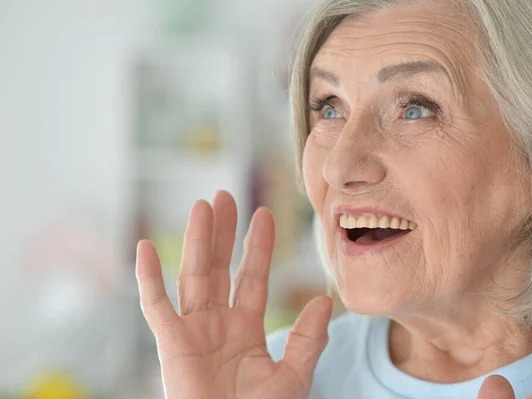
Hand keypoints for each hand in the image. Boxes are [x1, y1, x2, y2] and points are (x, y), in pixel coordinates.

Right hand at [135, 191, 332, 398]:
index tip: (265, 215)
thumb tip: (323, 298)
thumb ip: (308, 339)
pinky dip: (147, 278)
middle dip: (223, 232)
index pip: (253, 277)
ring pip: (193, 274)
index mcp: (245, 329)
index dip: (259, 247)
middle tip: (225, 195)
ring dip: (197, 241)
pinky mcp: (169, 344)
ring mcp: (192, 330)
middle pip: (220, 267)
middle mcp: (217, 323)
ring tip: (202, 206)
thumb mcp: (292, 377)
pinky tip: (144, 248)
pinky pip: (154, 305)